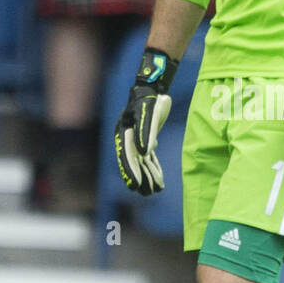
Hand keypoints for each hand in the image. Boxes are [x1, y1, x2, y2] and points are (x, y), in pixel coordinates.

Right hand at [114, 47, 177, 194]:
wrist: (151, 89)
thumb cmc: (149, 100)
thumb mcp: (147, 114)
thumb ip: (145, 133)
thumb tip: (144, 153)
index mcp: (124, 133)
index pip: (126, 156)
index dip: (130, 172)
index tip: (134, 186)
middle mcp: (128, 139)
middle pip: (134, 163)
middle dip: (141, 178)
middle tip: (148, 193)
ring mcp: (136, 141)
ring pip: (142, 162)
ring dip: (149, 175)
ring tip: (157, 189)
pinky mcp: (146, 140)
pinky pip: (149, 158)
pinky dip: (154, 168)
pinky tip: (159, 179)